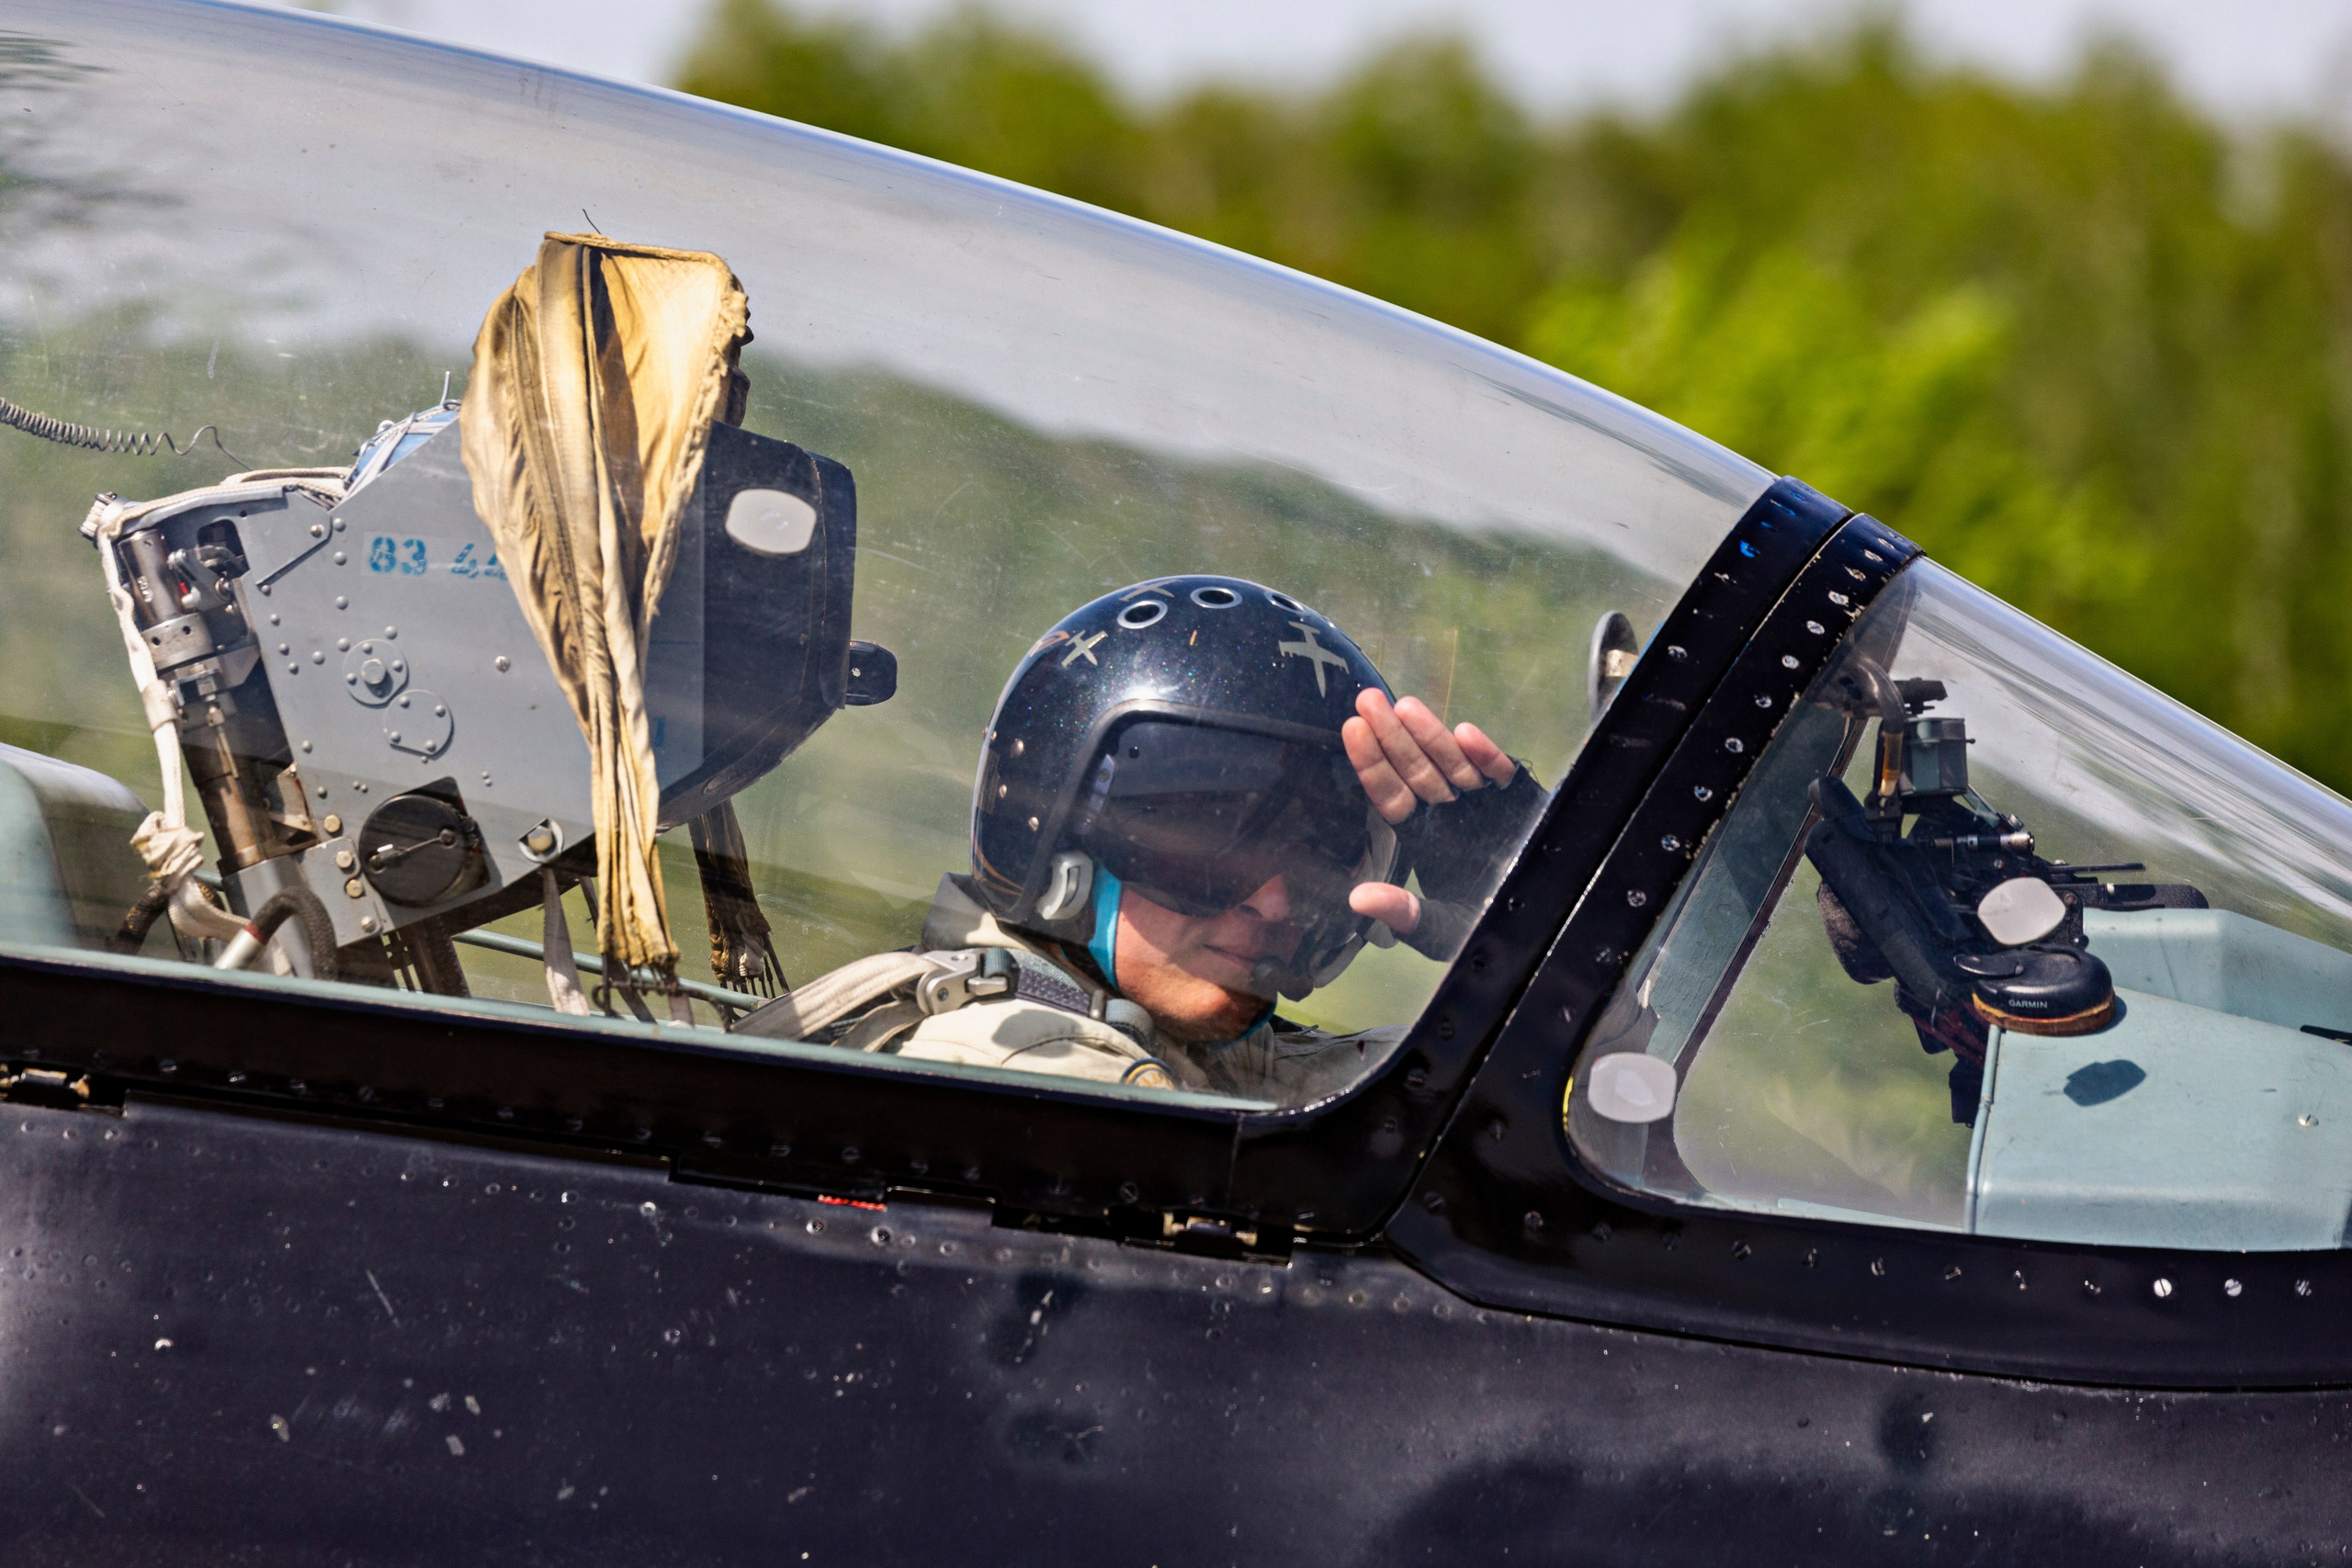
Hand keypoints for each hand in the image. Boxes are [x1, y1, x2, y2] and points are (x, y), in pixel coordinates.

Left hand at [1341, 690, 1515, 937]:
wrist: (1542, 922)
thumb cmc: (1485, 925)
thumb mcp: (1440, 929)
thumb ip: (1402, 914)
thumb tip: (1357, 899)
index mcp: (1422, 836)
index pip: (1390, 794)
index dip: (1372, 763)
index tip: (1351, 730)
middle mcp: (1447, 812)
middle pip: (1415, 769)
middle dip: (1392, 735)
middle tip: (1367, 700)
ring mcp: (1482, 801)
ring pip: (1451, 763)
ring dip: (1431, 735)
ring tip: (1407, 706)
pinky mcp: (1519, 799)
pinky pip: (1501, 774)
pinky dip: (1486, 757)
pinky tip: (1467, 735)